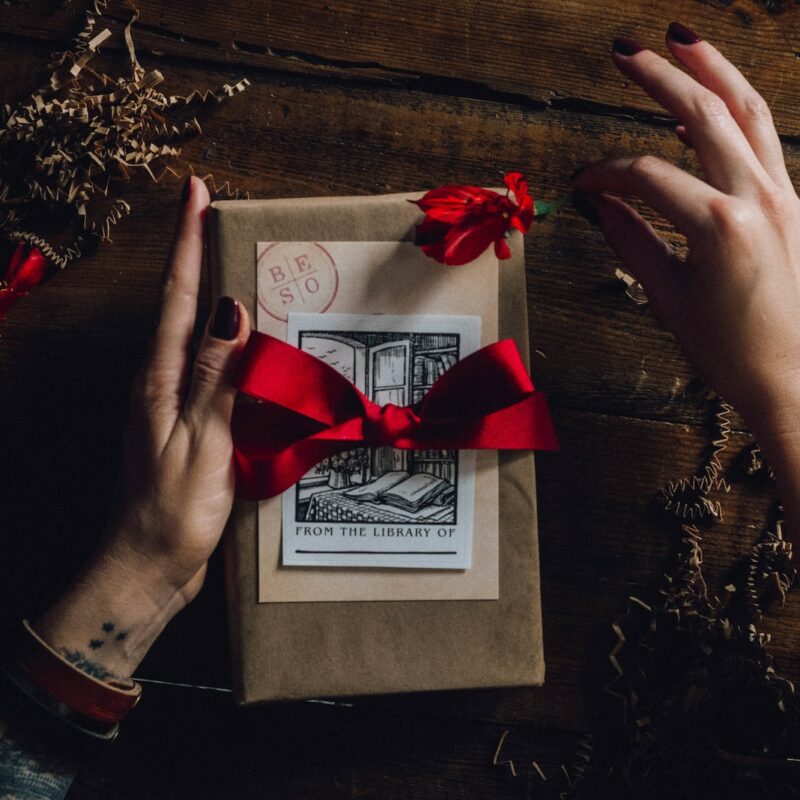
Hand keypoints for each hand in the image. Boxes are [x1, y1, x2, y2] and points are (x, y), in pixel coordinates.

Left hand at [34, 177, 250, 676]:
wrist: (146, 570)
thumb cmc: (170, 514)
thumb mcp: (199, 442)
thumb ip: (214, 376)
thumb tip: (229, 309)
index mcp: (159, 380)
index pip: (177, 295)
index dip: (187, 241)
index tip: (194, 190)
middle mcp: (160, 383)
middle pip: (182, 304)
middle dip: (197, 255)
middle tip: (221, 215)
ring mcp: (173, 405)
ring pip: (198, 337)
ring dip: (215, 296)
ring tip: (242, 266)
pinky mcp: (190, 427)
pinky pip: (212, 372)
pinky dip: (232, 348)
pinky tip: (253, 351)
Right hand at [571, 23, 799, 541]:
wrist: (792, 378)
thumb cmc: (733, 350)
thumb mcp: (669, 298)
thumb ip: (631, 241)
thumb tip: (598, 203)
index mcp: (721, 227)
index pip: (647, 177)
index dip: (605, 173)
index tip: (580, 181)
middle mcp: (758, 198)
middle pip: (704, 115)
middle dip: (662, 77)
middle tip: (625, 51)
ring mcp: (782, 195)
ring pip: (746, 112)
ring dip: (712, 71)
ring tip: (680, 40)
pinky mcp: (790, 202)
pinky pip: (762, 140)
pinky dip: (734, 112)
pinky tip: (707, 107)